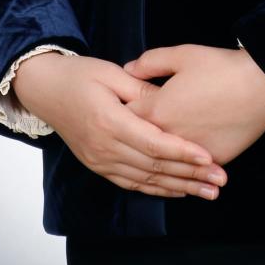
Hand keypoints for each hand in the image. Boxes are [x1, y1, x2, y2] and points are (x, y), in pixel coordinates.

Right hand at [11, 52, 228, 200]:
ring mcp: (99, 160)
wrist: (44, 90)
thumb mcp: (111, 73)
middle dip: (190, 175)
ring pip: (145, 180)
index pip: (153, 143)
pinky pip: (131, 184)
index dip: (183, 152)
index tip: (209, 157)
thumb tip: (168, 102)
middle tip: (220, 179)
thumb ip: (141, 90)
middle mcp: (104, 147)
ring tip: (208, 191)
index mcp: (109, 121)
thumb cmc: (79, 75)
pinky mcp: (98, 166)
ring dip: (179, 187)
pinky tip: (179, 191)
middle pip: (154, 166)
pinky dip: (157, 189)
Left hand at [121, 43, 264, 165]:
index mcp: (156, 109)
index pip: (125, 117)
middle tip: (130, 134)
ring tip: (150, 158)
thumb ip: (150, 62)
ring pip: (166, 162)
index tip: (120, 109)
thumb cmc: (222, 68)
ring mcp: (191, 152)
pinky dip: (186, 167)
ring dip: (158, 159)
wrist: (262, 86)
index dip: (121, 112)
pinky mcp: (213, 160)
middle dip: (133, 139)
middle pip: (141, 143)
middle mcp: (169, 136)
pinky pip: (192, 168)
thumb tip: (129, 70)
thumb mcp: (182, 54)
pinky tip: (183, 167)